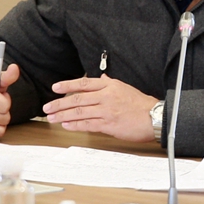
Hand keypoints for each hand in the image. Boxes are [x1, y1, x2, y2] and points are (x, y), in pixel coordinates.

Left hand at [42, 75, 159, 142]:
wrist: (155, 117)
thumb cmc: (142, 105)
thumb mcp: (125, 88)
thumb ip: (111, 84)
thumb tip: (103, 78)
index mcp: (110, 86)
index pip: (84, 83)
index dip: (67, 85)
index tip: (55, 87)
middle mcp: (106, 96)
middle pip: (77, 98)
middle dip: (59, 103)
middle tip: (48, 107)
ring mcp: (106, 110)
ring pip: (79, 111)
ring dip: (63, 115)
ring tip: (52, 118)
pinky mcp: (108, 124)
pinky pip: (87, 124)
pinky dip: (75, 125)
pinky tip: (66, 125)